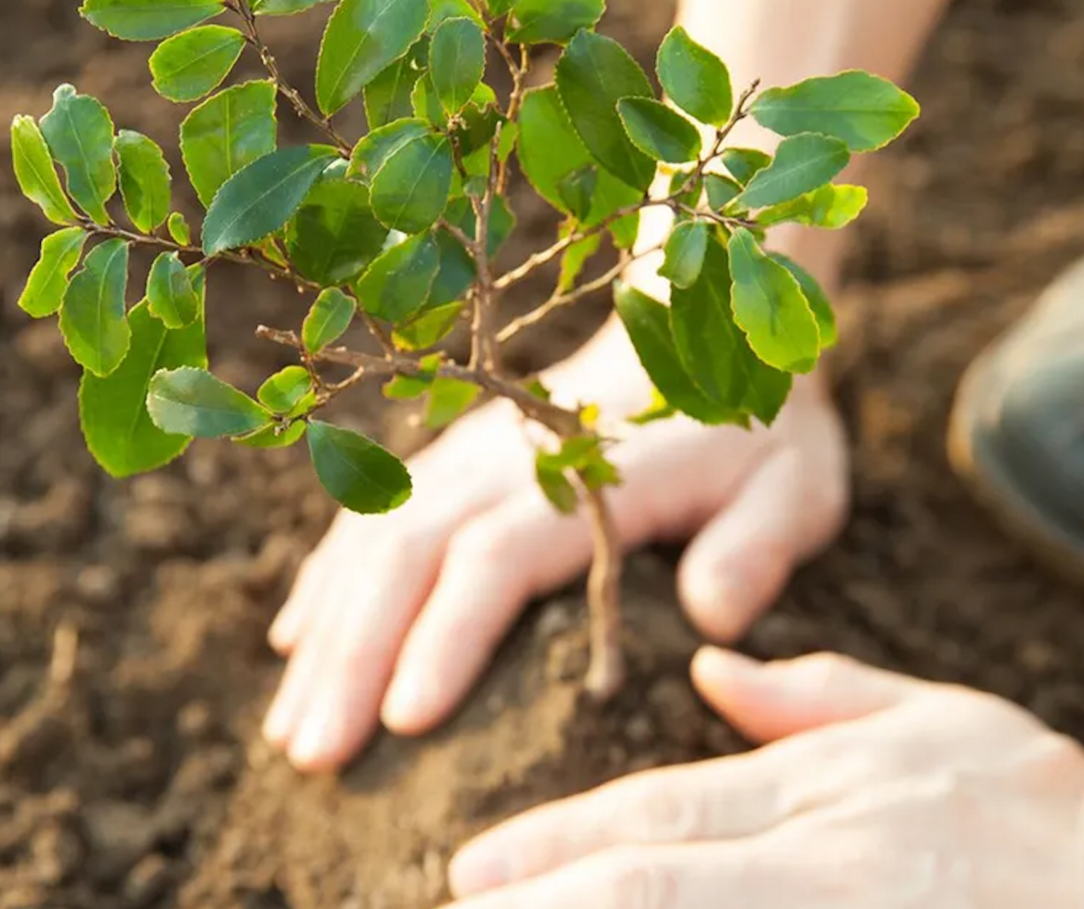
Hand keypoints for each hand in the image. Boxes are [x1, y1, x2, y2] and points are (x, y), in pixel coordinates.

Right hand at [260, 321, 851, 771]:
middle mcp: (507, 459)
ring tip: (289, 730)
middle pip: (408, 556)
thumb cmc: (756, 431)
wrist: (706, 329)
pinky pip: (370, 517)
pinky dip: (327, 580)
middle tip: (315, 754)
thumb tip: (713, 617)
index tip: (405, 721)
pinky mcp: (451, 461)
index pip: (497, 558)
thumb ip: (756, 548)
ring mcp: (468, 454)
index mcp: (587, 475)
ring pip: (373, 541)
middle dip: (354, 658)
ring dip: (327, 635)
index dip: (447, 637)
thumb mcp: (794, 486)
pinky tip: (294, 644)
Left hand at [443, 648, 1083, 907]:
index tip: (472, 869)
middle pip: (651, 885)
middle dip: (544, 904)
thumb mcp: (938, 719)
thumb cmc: (1050, 807)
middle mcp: (825, 864)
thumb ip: (819, 695)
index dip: (554, 846)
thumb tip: (713, 663)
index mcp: (830, 790)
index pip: (659, 815)